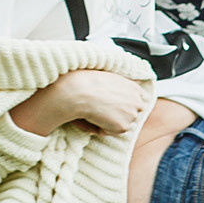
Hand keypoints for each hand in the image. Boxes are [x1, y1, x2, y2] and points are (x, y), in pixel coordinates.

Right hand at [11, 69, 148, 136]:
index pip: (133, 97)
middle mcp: (135, 94)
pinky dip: (102, 130)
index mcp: (128, 78)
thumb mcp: (91, 69)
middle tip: (93, 106)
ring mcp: (132, 110)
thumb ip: (104, 75)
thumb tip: (107, 71)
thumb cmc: (72, 78)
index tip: (101, 100)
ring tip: (90, 110)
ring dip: (107, 122)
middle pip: (130, 112)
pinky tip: (91, 119)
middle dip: (115, 112)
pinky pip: (113, 133)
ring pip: (121, 124)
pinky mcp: (124, 124)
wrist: (68, 90)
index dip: (116, 101)